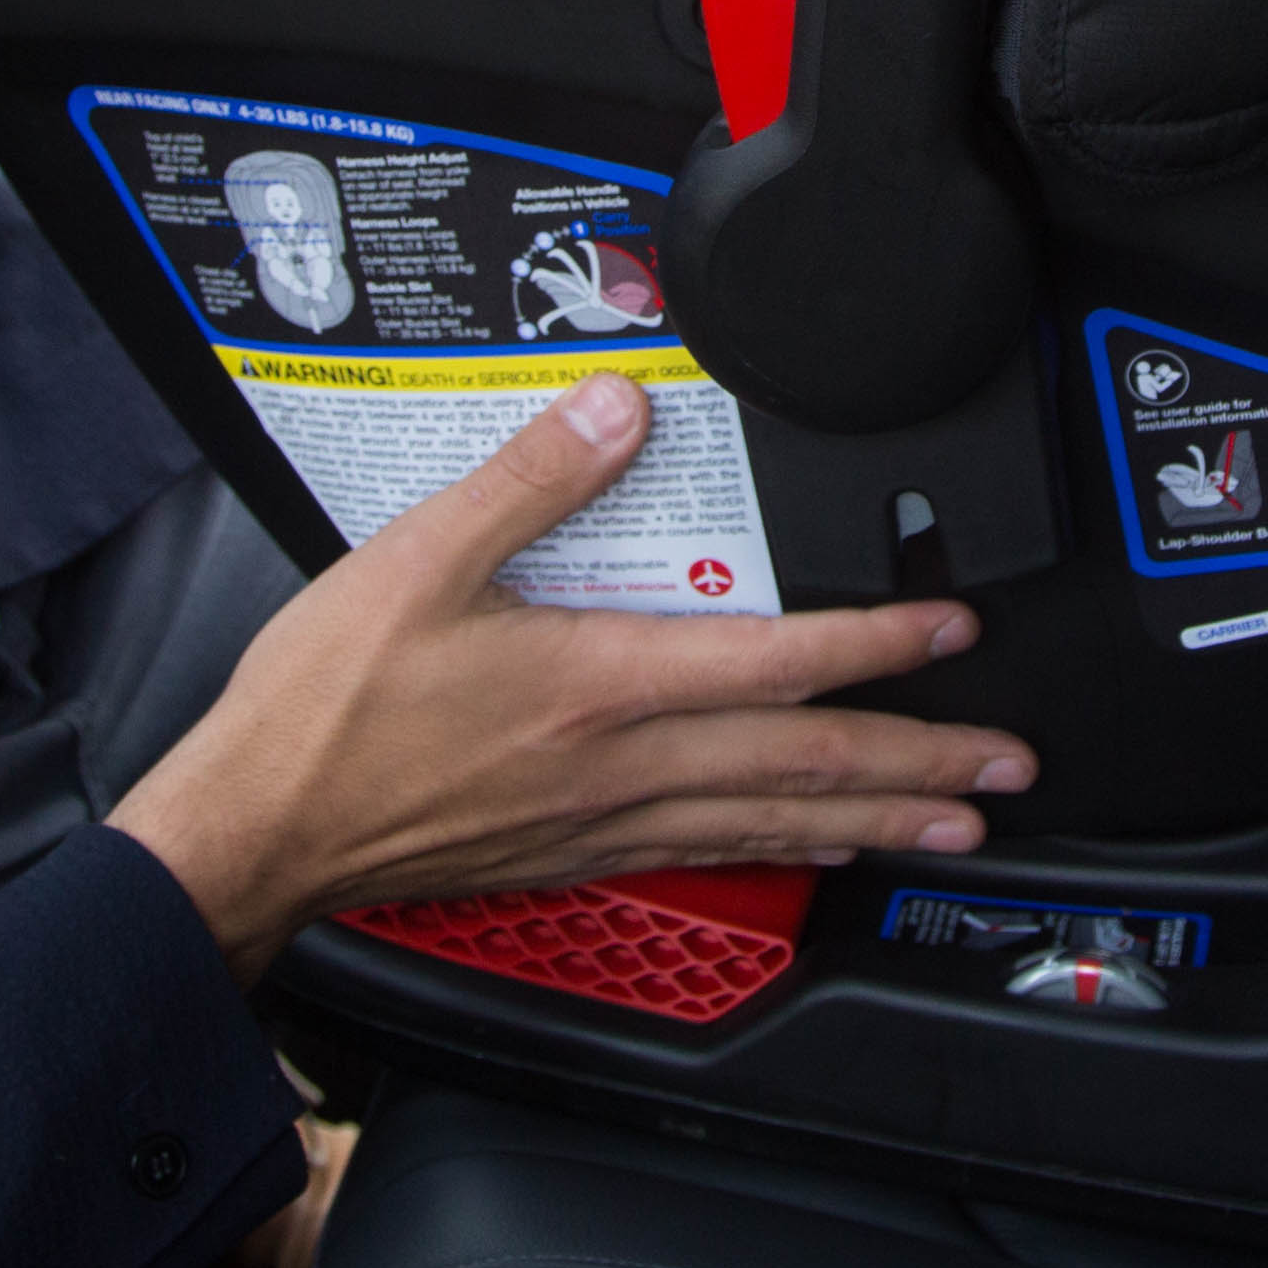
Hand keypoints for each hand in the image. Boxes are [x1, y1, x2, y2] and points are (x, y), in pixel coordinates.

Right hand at [104, 373, 1035, 979]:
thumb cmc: (326, 709)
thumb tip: (615, 411)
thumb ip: (528, 482)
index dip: (879, 644)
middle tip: (1009, 767)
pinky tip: (814, 848)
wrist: (258, 829)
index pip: (777, 662)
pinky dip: (784, 847)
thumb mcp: (416, 562)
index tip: (952, 630)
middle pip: (806, 763)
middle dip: (920, 762)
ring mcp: (603, 823)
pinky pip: (713, 853)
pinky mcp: (573, 856)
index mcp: (597, 683)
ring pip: (774, 822)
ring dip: (876, 820)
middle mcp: (620, 766)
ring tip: (954, 826)